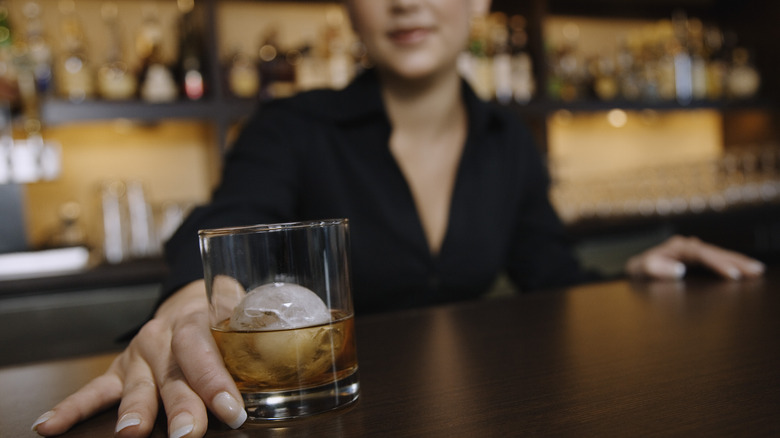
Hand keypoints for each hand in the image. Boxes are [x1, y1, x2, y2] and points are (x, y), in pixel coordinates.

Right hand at [31, 281, 246, 436]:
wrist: (189, 298)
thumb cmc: (222, 313)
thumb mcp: (240, 311)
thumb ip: (252, 327)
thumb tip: (281, 341)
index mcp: (196, 320)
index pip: (204, 349)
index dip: (216, 380)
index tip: (232, 410)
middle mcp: (164, 337)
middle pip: (173, 374)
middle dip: (180, 405)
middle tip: (188, 433)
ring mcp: (140, 354)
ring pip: (138, 385)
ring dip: (135, 411)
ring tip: (131, 434)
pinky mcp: (121, 370)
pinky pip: (95, 389)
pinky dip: (71, 407)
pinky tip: (49, 425)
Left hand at [625, 235, 764, 280]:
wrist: (635, 268)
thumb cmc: (639, 269)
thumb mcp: (641, 270)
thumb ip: (656, 269)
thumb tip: (679, 270)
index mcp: (677, 247)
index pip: (702, 254)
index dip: (718, 263)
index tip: (732, 274)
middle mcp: (687, 246)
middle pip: (715, 252)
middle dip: (736, 261)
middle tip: (756, 270)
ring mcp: (692, 250)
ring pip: (718, 254)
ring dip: (737, 261)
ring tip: (756, 270)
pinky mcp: (695, 257)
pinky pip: (716, 258)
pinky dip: (730, 263)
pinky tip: (743, 268)